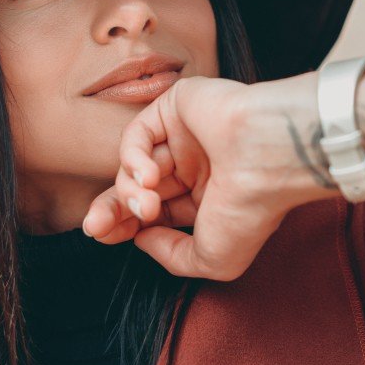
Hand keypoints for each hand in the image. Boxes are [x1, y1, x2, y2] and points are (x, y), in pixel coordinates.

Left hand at [82, 72, 336, 280]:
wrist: (268, 158)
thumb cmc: (251, 209)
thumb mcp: (213, 259)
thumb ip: (171, 257)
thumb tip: (141, 237)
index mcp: (210, 198)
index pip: (156, 214)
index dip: (126, 226)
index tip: (106, 239)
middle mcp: (197, 165)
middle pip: (138, 189)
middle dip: (112, 211)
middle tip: (95, 228)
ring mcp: (187, 135)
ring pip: (135, 164)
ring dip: (129, 190)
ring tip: (146, 204)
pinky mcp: (177, 106)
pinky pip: (138, 134)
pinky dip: (133, 158)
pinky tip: (149, 176)